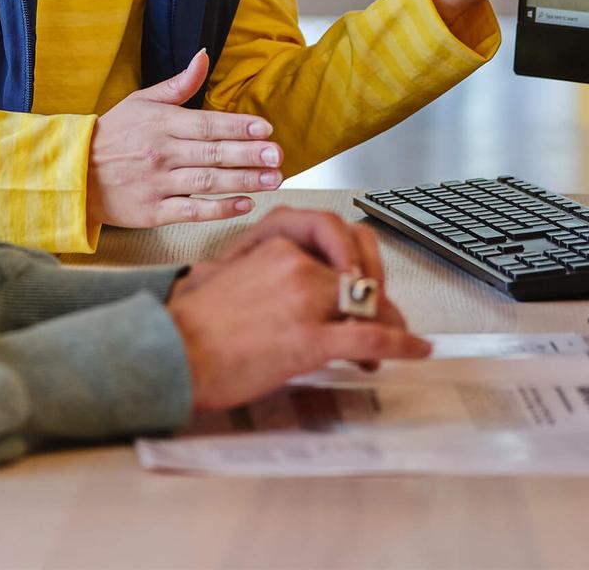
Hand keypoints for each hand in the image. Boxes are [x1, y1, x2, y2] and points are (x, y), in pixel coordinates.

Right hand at [87, 51, 283, 227]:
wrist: (76, 173)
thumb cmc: (114, 134)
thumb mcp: (141, 101)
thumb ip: (178, 84)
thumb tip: (204, 55)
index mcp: (160, 123)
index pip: (207, 123)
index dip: (238, 126)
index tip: (266, 128)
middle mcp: (161, 153)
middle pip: (213, 153)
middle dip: (249, 154)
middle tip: (278, 155)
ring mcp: (157, 183)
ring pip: (208, 182)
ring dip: (243, 181)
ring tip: (272, 179)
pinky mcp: (153, 211)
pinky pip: (192, 211)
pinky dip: (220, 209)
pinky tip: (245, 203)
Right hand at [167, 237, 430, 411]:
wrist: (172, 350)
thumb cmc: (190, 323)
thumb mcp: (224, 275)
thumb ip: (250, 268)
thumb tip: (251, 277)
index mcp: (275, 243)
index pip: (336, 238)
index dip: (358, 261)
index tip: (360, 283)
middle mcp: (295, 264)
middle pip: (361, 268)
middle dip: (381, 289)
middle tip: (386, 312)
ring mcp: (305, 300)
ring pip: (370, 301)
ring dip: (391, 321)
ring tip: (400, 337)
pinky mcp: (310, 339)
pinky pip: (371, 337)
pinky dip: (401, 343)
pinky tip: (416, 348)